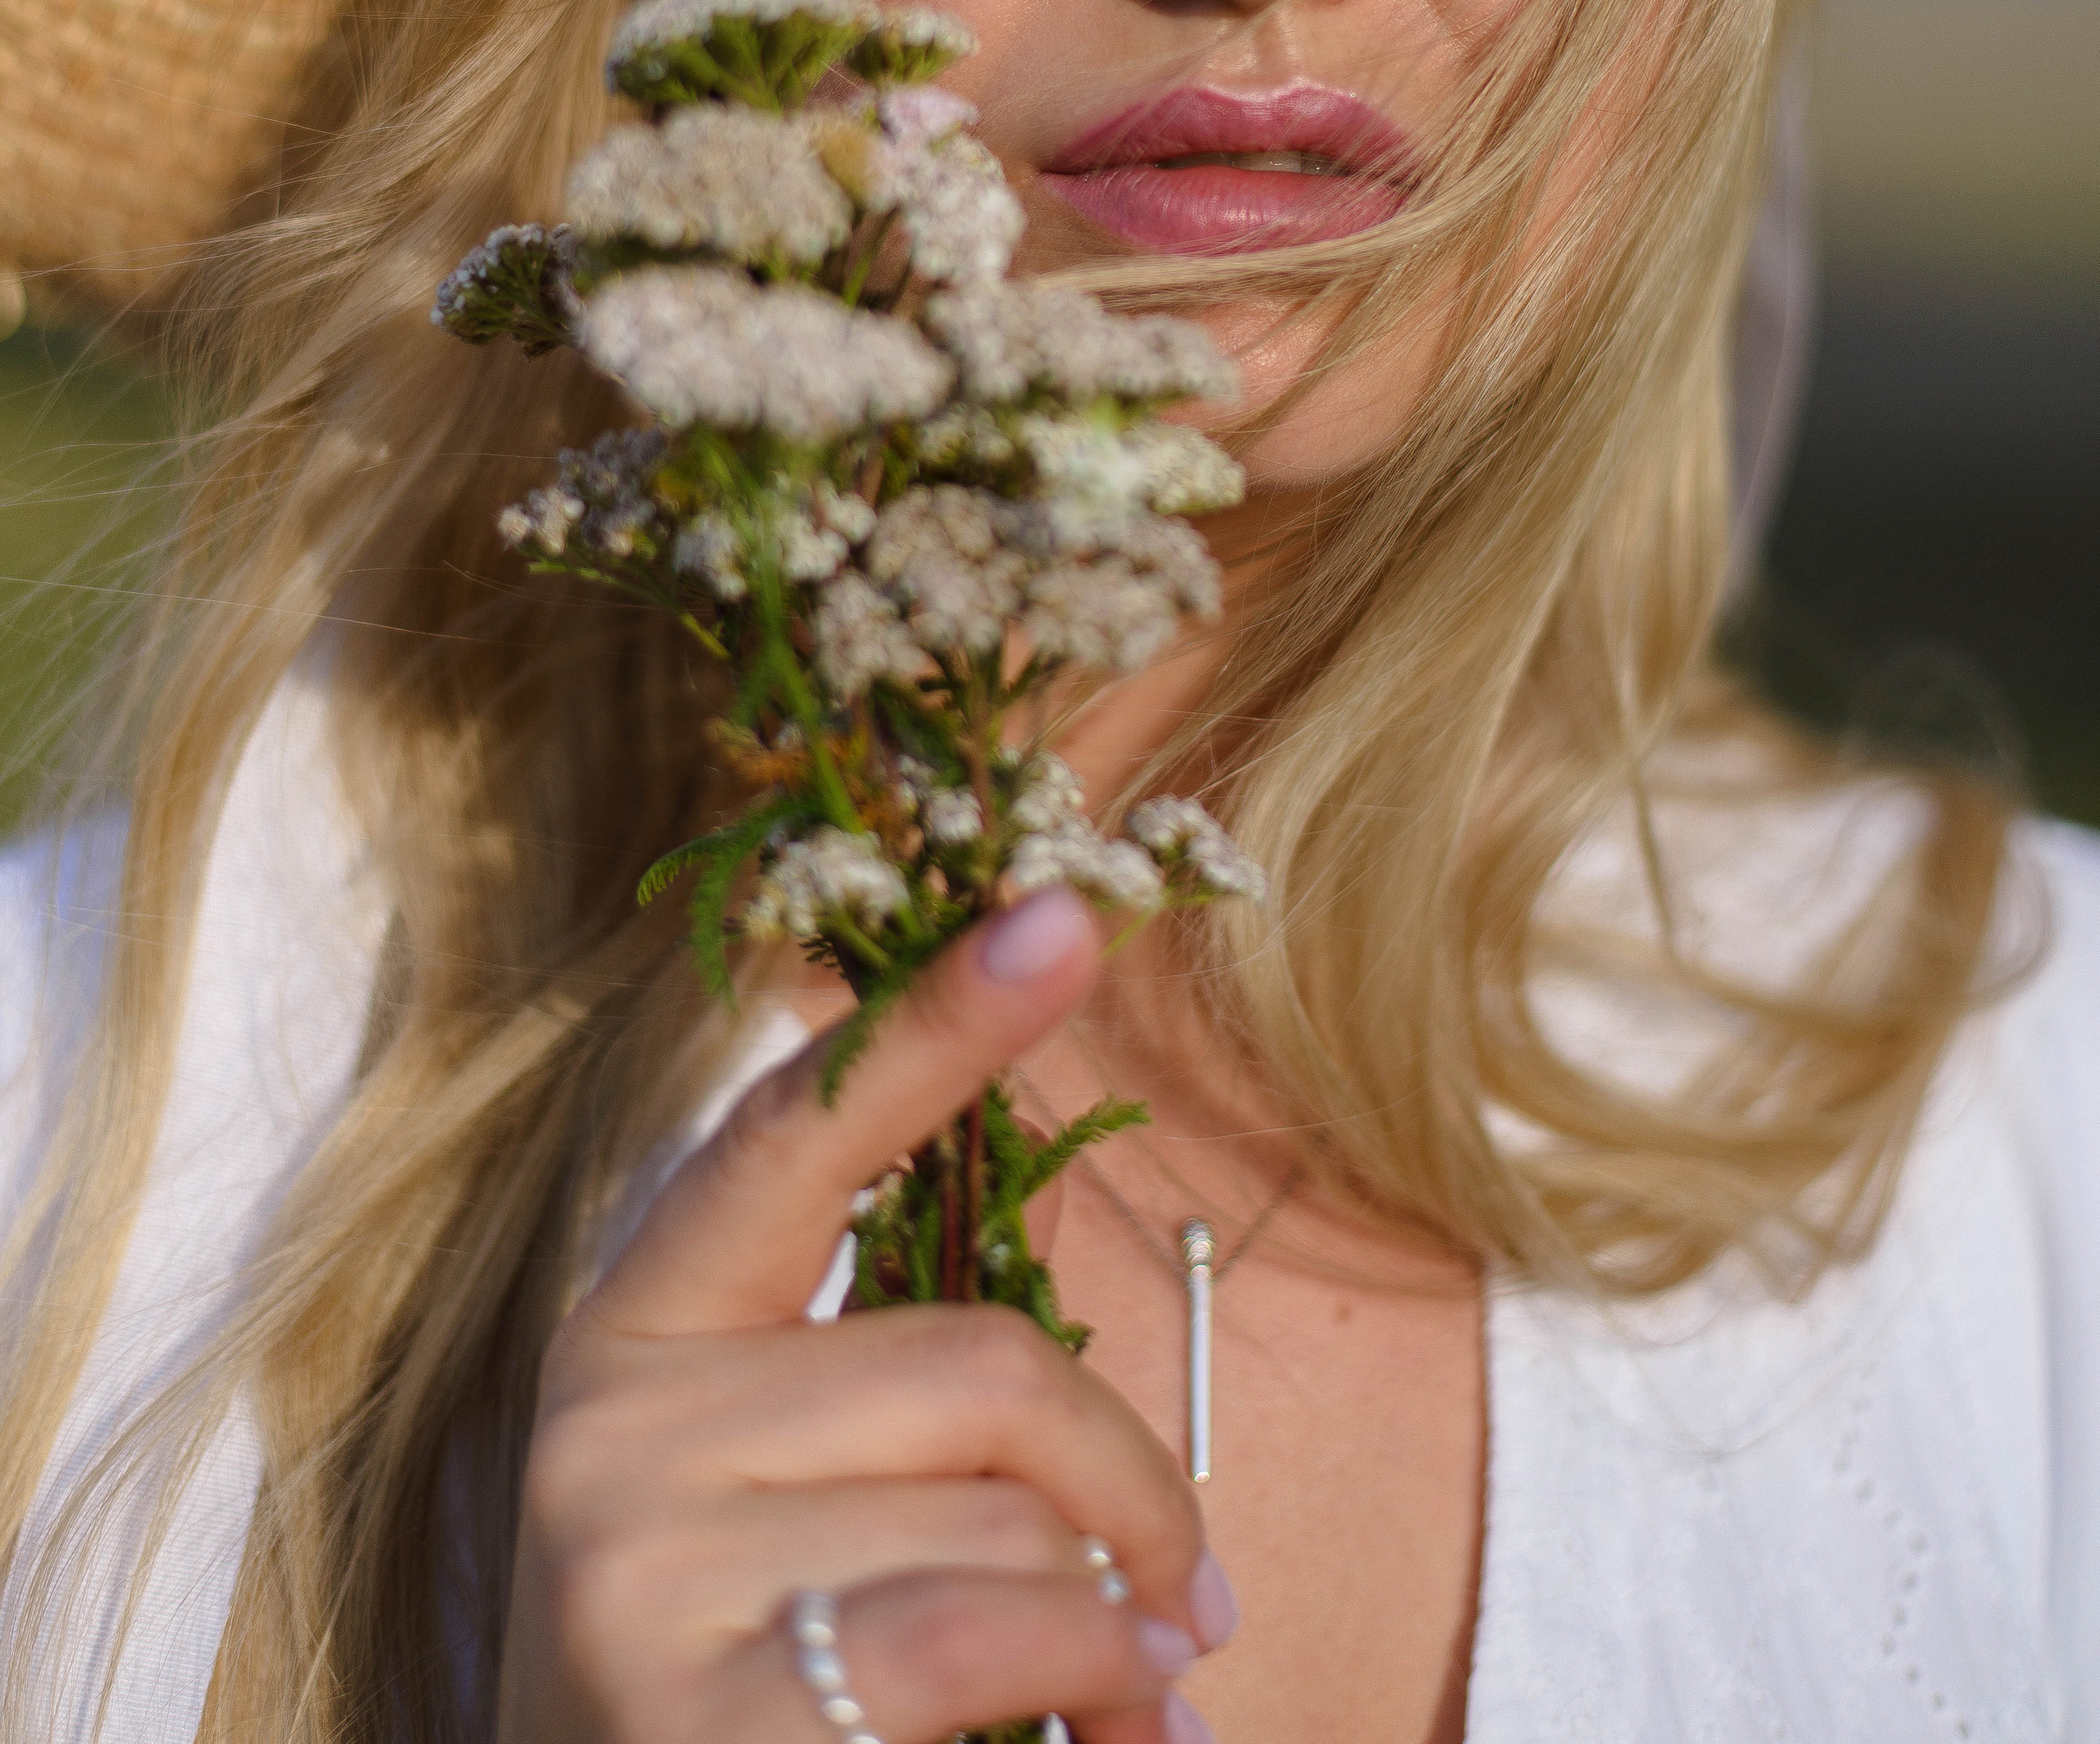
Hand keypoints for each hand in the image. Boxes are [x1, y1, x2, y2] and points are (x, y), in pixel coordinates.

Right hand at [495, 884, 1233, 1743]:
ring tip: (1136, 1700)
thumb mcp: (775, 1507)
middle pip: (982, 1367)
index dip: (937, 1019)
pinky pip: (990, 1636)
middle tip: (1195, 1596)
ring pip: (1009, 1524)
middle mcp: (610, 1427)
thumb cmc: (739, 1690)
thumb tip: (1114, 1422)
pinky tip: (1116, 1737)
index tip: (1063, 909)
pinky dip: (1096, 1679)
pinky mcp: (698, 1718)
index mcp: (636, 1332)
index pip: (800, 1134)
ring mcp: (635, 1572)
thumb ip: (898, 1404)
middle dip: (1132, 1486)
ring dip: (1121, 1623)